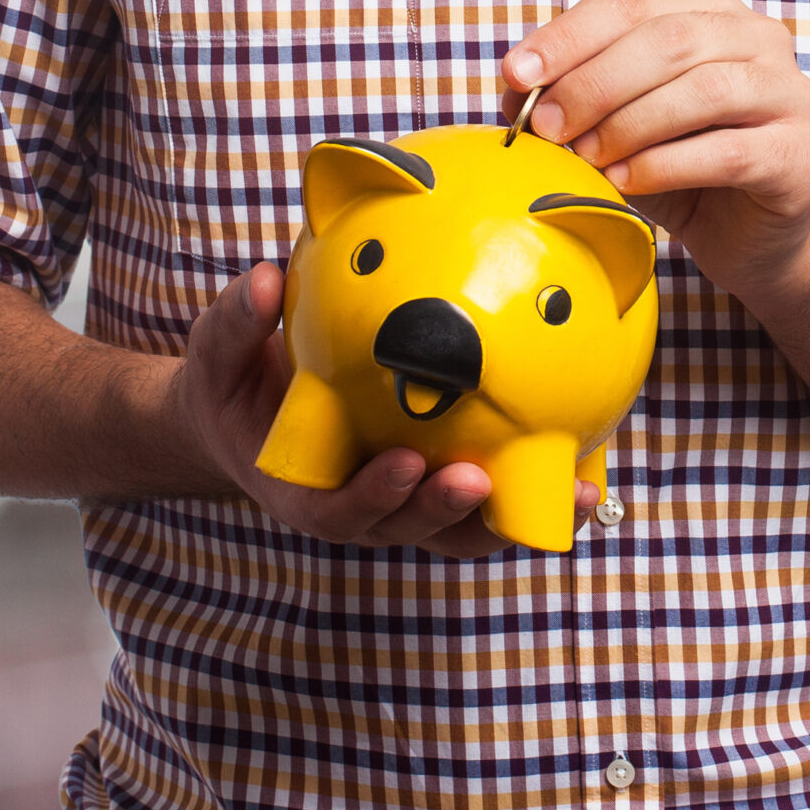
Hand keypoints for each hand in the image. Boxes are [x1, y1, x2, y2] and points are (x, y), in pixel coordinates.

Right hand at [164, 264, 595, 555]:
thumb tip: (261, 279)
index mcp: (305, 490)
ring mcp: (406, 504)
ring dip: (521, 515)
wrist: (249, 415)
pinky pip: (494, 495)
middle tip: (486, 481)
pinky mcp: (440, 486)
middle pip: (415, 530)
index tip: (405, 463)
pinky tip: (591, 456)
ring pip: (468, 528)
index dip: (374, 495)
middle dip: (453, 514)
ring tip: (578, 487)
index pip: (339, 509)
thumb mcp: (218, 352)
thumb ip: (239, 322)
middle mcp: (363, 507)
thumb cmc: (232, 384)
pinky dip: (538, 486)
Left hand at [503, 0, 809, 315]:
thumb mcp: (613, 125)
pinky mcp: (799, 152)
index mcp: (707, 9)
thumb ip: (570, 96)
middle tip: (547, 126)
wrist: (750, 237)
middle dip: (593, 83)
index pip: (630, 3)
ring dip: (628, 124)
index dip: (568, 36)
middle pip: (666, 39)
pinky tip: (624, 181)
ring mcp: (788, 92)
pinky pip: (728, 151)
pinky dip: (664, 165)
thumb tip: (514, 87)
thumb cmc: (679, 169)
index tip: (516, 73)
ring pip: (702, 89)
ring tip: (584, 158)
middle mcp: (757, 37)